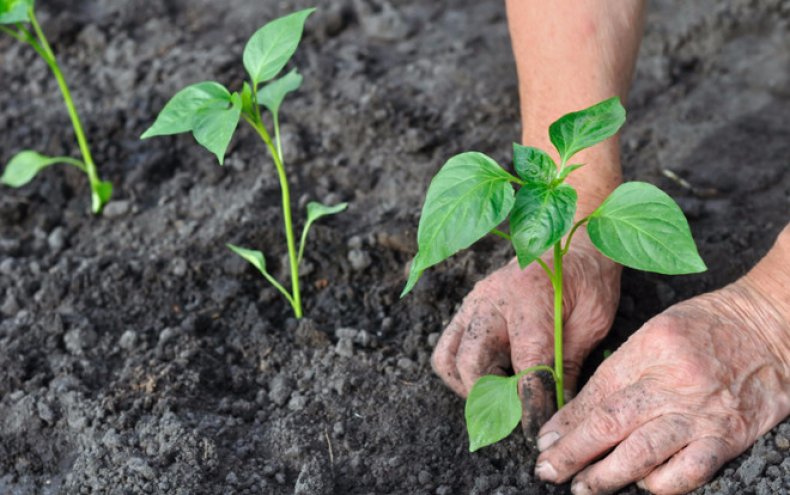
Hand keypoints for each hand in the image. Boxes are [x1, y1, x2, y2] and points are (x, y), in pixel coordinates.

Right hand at [431, 234, 620, 432]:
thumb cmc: (588, 279)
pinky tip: (492, 376)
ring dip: (469, 386)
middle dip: (492, 399)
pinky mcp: (467, 308)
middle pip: (472, 364)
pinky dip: (462, 370)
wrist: (571, 240)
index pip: (526, 365)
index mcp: (531, 301)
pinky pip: (448, 346)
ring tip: (499, 396)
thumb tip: (559, 411)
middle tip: (516, 416)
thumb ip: (570, 365)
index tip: (536, 431)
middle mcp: (493, 301)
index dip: (531, 404)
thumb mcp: (593, 323)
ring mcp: (474, 303)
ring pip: (448, 358)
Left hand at [534, 280, 789, 494]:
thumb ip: (621, 370)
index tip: (546, 441)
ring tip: (582, 487)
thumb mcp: (656, 333)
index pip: (596, 393)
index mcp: (648, 349)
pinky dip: (661, 484)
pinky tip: (643, 485)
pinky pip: (689, 471)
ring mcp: (701, 412)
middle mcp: (671, 382)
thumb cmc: (709, 326)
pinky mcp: (728, 436)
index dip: (567, 421)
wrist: (772, 325)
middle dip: (573, 452)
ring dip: (606, 476)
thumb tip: (580, 411)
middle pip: (610, 423)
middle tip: (548, 470)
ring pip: (642, 453)